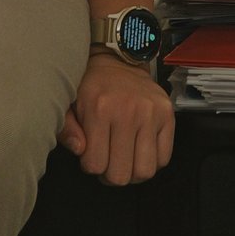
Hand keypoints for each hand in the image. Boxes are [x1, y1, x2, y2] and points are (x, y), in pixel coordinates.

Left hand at [59, 49, 173, 184]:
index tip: (91, 155)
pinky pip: (164, 159)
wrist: (118, 60)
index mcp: (100, 109)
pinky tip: (139, 152)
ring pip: (145, 171)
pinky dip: (151, 163)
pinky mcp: (168, 115)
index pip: (95, 165)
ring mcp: (152, 114)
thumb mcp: (68, 103)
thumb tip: (80, 150)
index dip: (90, 166)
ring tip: (124, 160)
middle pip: (121, 174)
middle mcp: (129, 111)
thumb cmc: (90, 86)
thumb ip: (66, 130)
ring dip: (132, 173)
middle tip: (107, 162)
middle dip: (110, 175)